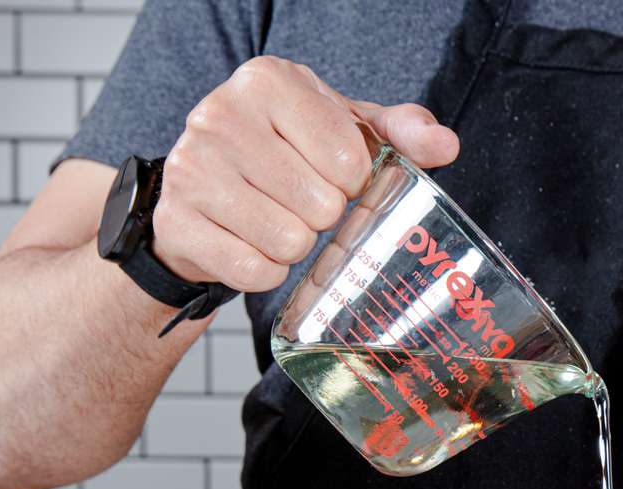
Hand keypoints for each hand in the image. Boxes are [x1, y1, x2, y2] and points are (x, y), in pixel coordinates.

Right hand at [152, 56, 458, 291]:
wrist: (205, 189)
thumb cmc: (289, 153)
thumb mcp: (346, 130)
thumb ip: (401, 132)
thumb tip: (446, 144)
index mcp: (268, 81)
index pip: (348, 158)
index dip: (353, 181)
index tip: (333, 175)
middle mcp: (220, 115)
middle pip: (321, 206)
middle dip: (323, 217)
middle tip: (301, 203)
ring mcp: (191, 170)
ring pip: (288, 242)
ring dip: (295, 247)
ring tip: (277, 221)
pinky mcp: (176, 224)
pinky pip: (254, 272)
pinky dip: (265, 272)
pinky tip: (252, 244)